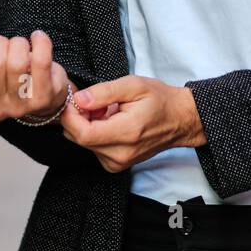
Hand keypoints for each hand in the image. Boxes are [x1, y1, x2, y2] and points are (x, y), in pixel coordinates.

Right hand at [0, 24, 73, 122]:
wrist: (39, 97)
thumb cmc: (3, 76)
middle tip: (4, 42)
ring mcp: (20, 107)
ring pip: (17, 62)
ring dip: (19, 43)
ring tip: (20, 45)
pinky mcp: (43, 99)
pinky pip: (41, 61)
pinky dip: (40, 42)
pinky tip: (38, 38)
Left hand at [60, 74, 205, 172]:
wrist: (179, 120)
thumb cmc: (160, 100)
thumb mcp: (133, 85)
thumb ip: (103, 92)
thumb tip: (79, 100)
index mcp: (126, 132)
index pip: (83, 134)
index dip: (71, 116)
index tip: (74, 100)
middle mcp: (121, 153)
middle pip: (80, 139)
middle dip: (78, 118)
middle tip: (94, 102)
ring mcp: (118, 162)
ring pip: (84, 144)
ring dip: (87, 125)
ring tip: (106, 111)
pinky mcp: (116, 165)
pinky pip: (93, 148)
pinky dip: (95, 134)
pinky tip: (109, 123)